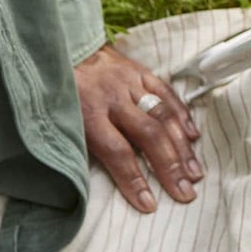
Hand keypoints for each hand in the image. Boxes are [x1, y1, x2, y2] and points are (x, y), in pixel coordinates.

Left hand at [75, 43, 202, 213]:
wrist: (62, 46)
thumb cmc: (56, 93)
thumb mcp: (58, 122)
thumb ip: (78, 147)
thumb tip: (91, 185)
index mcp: (89, 114)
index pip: (117, 152)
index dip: (134, 180)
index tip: (149, 204)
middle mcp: (114, 98)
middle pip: (148, 135)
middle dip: (169, 167)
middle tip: (185, 193)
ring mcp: (130, 83)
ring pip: (163, 115)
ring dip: (182, 146)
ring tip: (194, 172)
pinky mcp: (140, 71)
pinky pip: (166, 93)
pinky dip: (182, 115)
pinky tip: (193, 136)